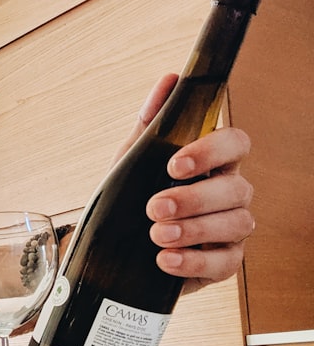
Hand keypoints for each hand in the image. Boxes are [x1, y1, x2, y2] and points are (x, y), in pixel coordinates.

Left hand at [119, 74, 254, 294]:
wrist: (110, 251)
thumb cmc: (129, 200)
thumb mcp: (131, 163)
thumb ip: (150, 125)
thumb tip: (169, 81)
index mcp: (212, 163)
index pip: (236, 144)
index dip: (212, 151)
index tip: (174, 165)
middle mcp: (229, 194)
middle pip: (236, 188)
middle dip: (194, 198)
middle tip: (154, 207)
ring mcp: (229, 230)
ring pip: (236, 224)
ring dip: (194, 230)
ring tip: (156, 234)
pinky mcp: (222, 263)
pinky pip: (225, 264)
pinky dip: (194, 262)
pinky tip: (165, 259)